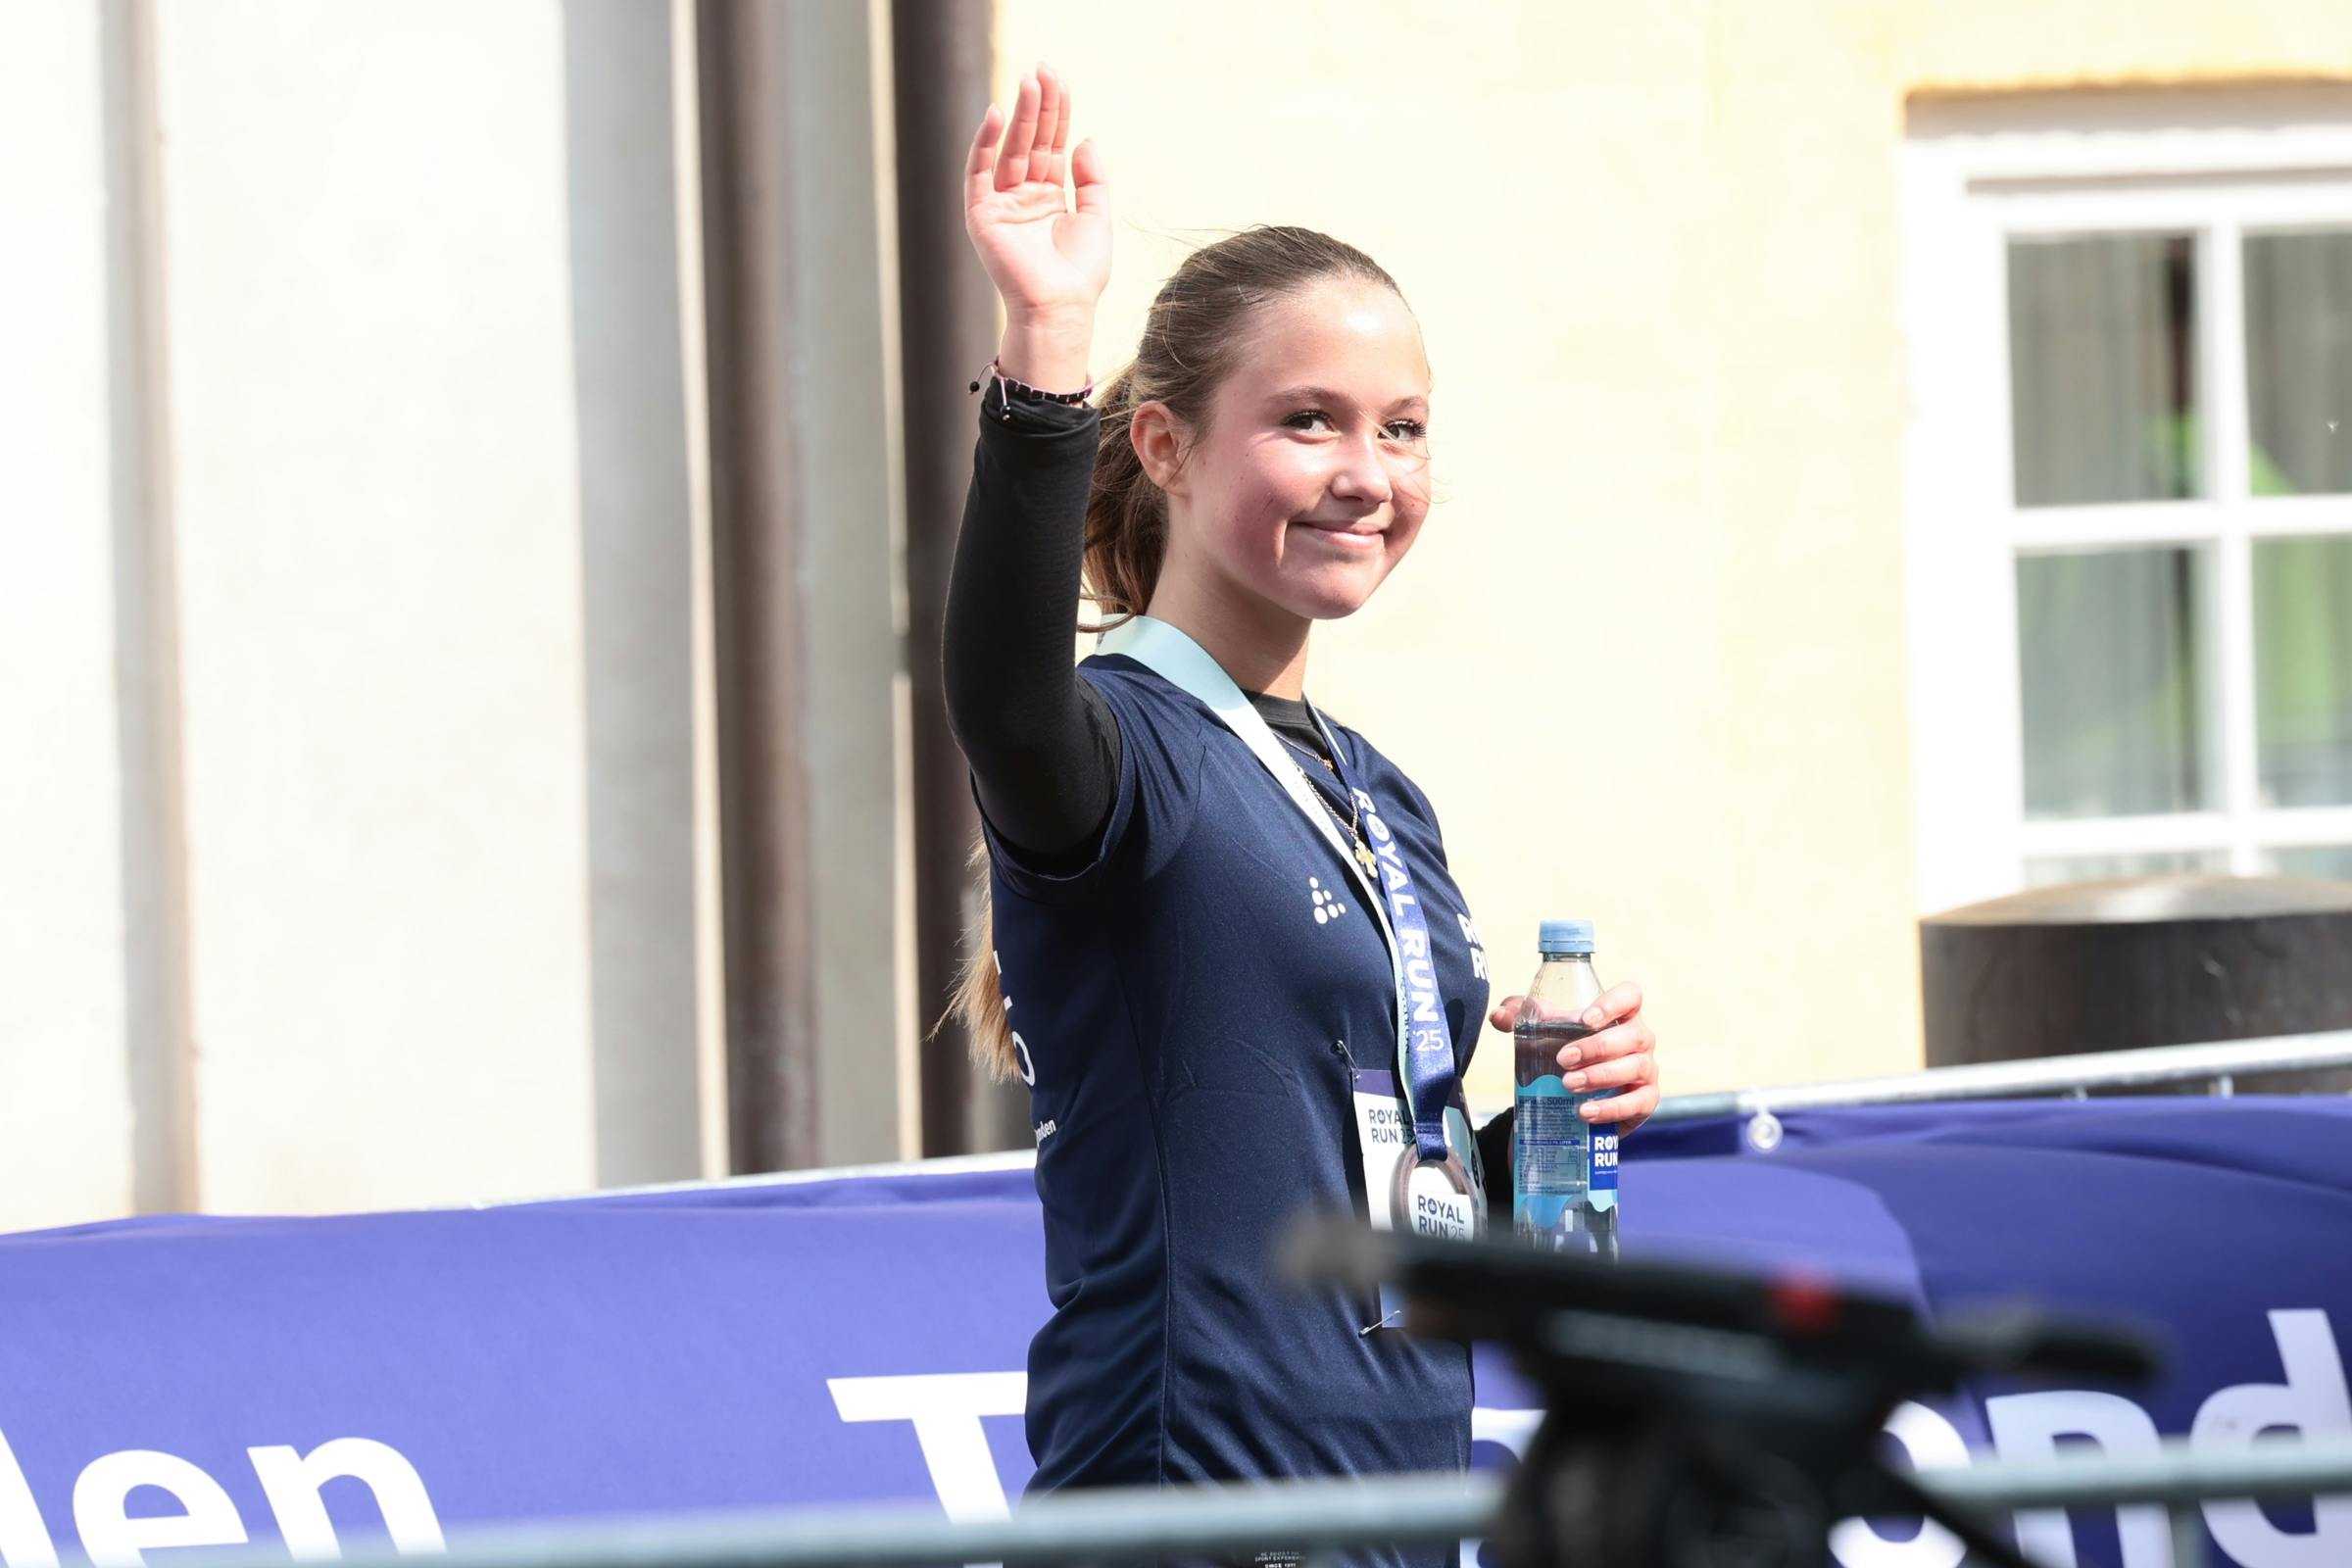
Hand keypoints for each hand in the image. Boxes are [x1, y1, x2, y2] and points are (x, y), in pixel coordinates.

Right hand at [963, 63, 1110, 326]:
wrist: (1060, 307)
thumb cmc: (1081, 274)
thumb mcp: (1097, 217)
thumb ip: (1091, 178)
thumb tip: (1084, 139)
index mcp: (1049, 198)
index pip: (1051, 145)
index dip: (1056, 113)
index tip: (1059, 80)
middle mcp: (1023, 198)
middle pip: (1031, 142)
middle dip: (1038, 107)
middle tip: (1042, 70)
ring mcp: (1001, 206)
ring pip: (1009, 150)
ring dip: (1019, 117)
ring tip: (1029, 83)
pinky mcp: (982, 216)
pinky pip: (979, 173)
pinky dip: (985, 144)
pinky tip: (998, 116)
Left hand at [1489, 982, 1658, 1133]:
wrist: (1574, 1098)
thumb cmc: (1566, 1053)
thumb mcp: (1545, 1033)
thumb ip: (1522, 1018)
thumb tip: (1498, 1016)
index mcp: (1620, 1014)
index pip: (1630, 996)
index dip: (1613, 1003)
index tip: (1585, 1019)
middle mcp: (1639, 1039)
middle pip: (1633, 1035)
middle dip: (1597, 1047)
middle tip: (1562, 1059)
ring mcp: (1646, 1070)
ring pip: (1636, 1067)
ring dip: (1601, 1076)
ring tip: (1569, 1084)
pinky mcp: (1645, 1100)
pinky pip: (1638, 1103)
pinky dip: (1611, 1108)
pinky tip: (1585, 1111)